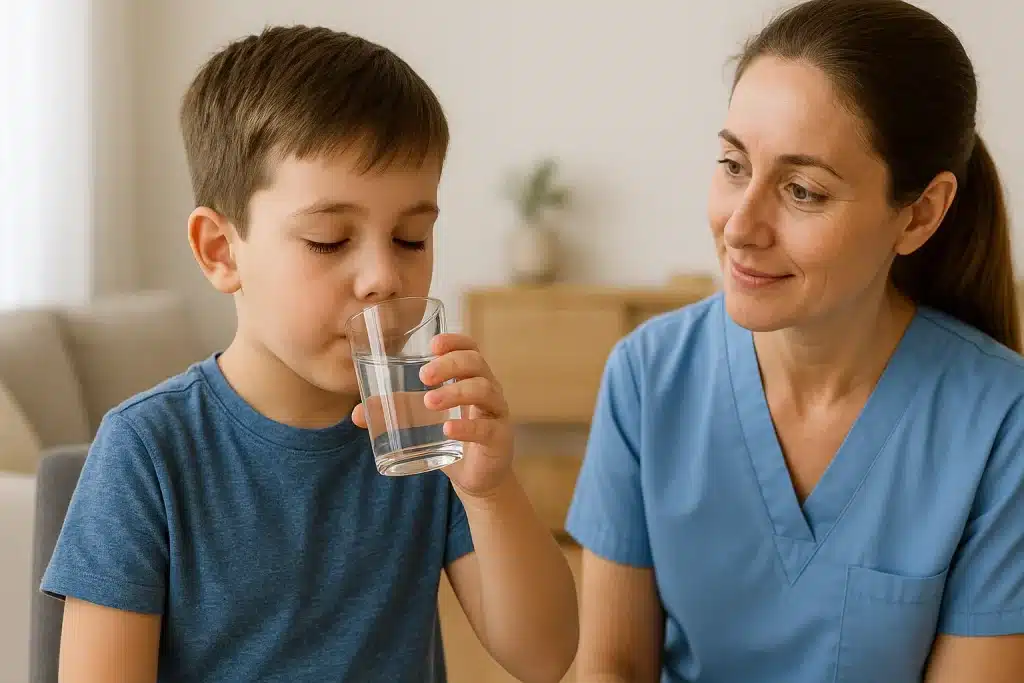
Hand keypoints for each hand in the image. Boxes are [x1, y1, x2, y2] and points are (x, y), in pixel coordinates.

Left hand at [352, 333, 513, 499]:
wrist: (476, 477)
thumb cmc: (450, 437)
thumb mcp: (420, 421)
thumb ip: (394, 412)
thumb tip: (357, 413)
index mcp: (470, 377)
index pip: (470, 348)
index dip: (455, 341)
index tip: (433, 345)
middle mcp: (488, 389)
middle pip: (476, 363)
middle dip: (450, 364)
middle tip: (424, 376)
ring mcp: (496, 413)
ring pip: (483, 390)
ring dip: (455, 392)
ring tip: (429, 401)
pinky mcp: (499, 438)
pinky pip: (486, 427)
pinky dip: (466, 426)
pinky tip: (448, 428)